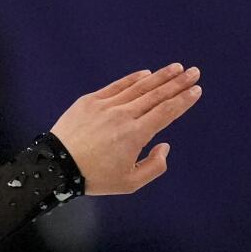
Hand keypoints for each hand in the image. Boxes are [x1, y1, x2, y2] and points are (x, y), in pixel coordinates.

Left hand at [49, 63, 202, 195]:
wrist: (54, 167)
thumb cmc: (92, 178)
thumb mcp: (129, 183)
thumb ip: (154, 166)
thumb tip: (164, 145)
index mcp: (136, 134)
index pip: (167, 111)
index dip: (184, 100)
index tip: (196, 90)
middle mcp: (123, 115)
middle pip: (157, 95)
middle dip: (178, 82)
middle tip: (194, 72)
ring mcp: (106, 106)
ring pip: (139, 87)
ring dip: (160, 76)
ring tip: (176, 68)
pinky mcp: (89, 101)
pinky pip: (116, 86)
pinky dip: (133, 79)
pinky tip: (146, 74)